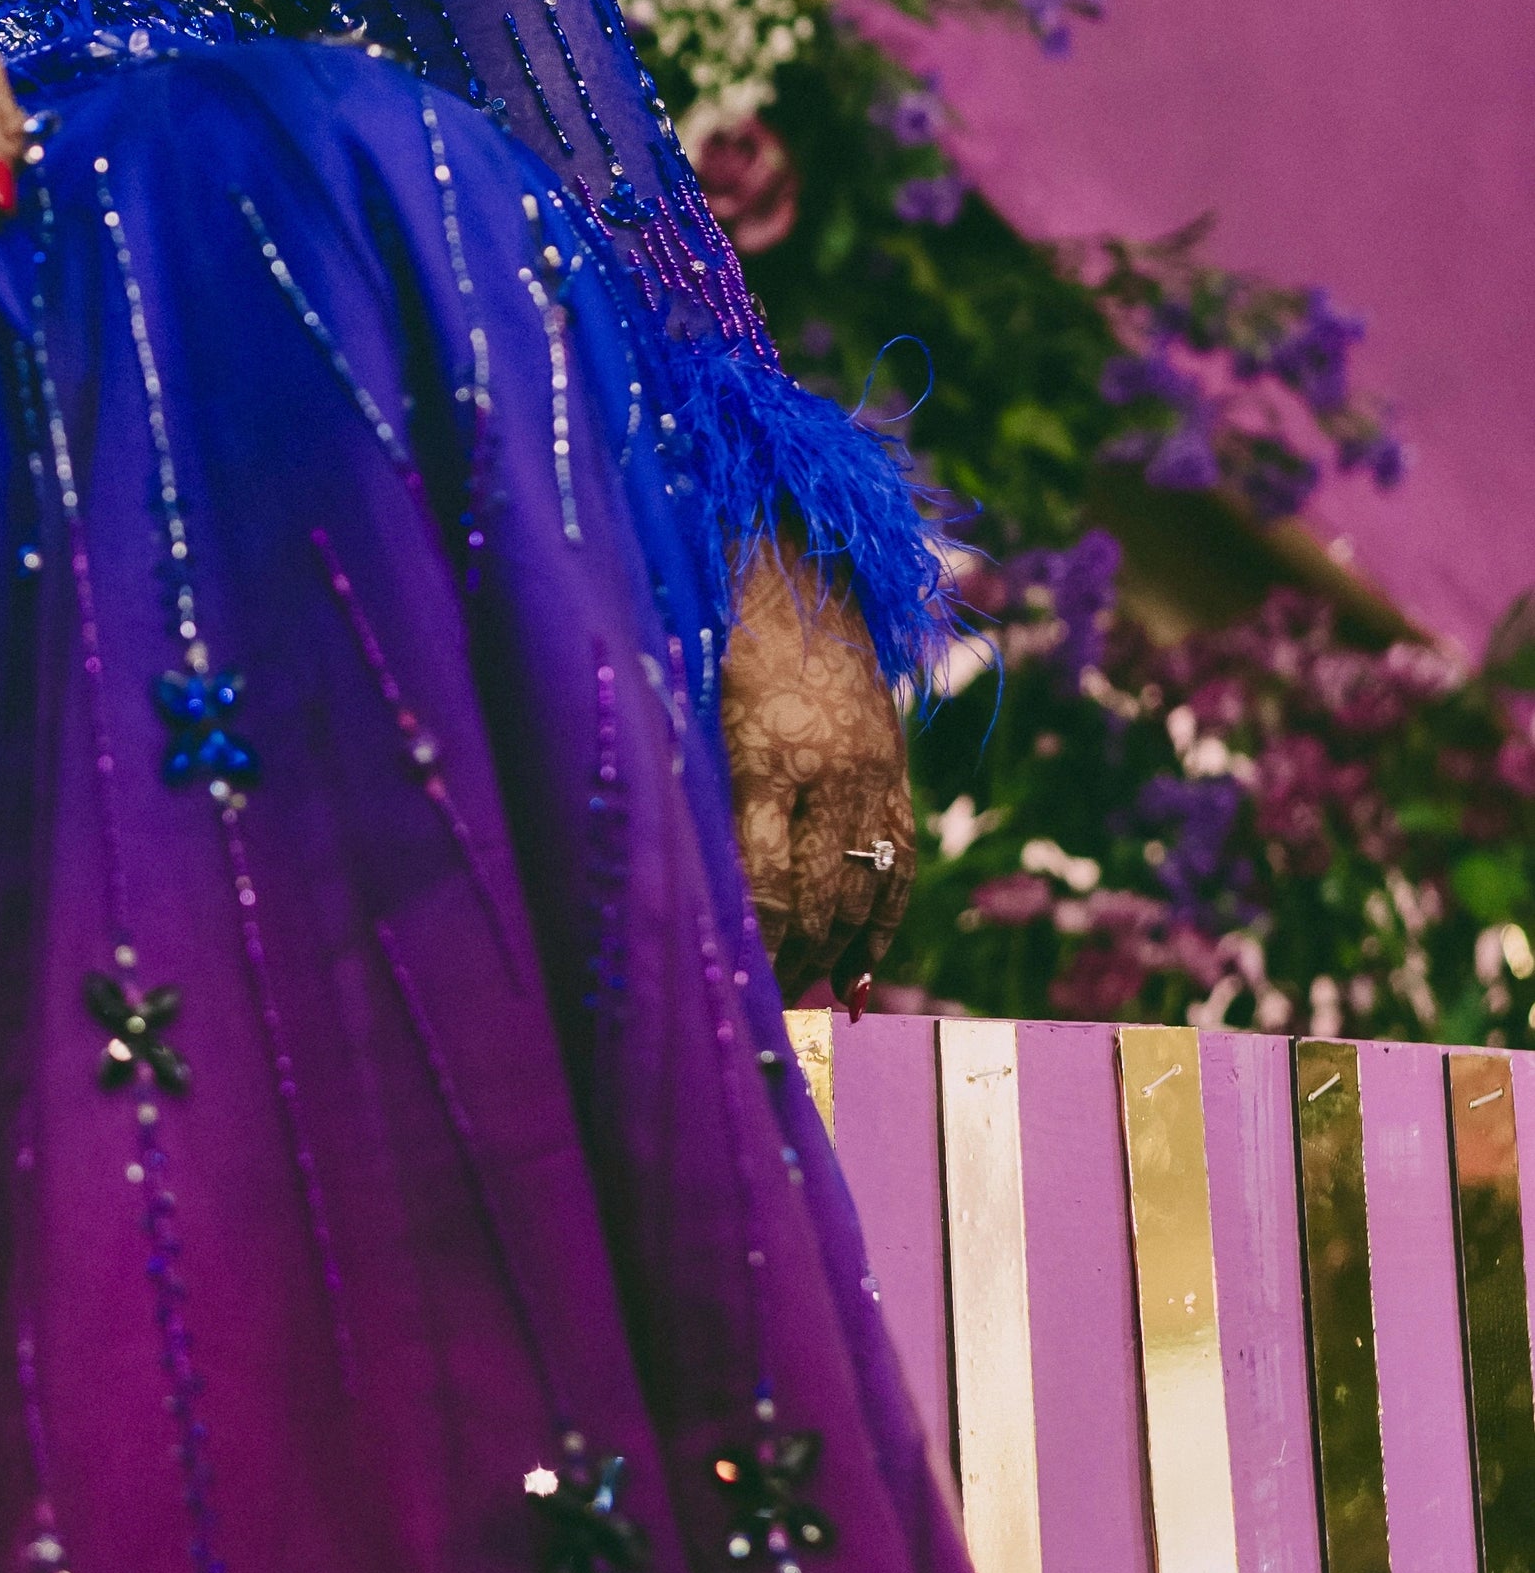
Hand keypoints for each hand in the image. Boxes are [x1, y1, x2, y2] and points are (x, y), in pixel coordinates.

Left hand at [719, 545, 913, 1000]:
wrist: (797, 561)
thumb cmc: (711, 632)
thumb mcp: (682, 703)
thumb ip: (686, 788)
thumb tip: (669, 885)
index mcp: (767, 753)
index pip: (765, 881)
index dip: (749, 944)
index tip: (723, 990)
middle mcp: (833, 768)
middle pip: (819, 896)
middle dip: (788, 958)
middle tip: (755, 1011)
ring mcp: (874, 769)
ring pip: (867, 888)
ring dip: (832, 951)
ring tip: (796, 998)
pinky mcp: (895, 767)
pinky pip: (902, 862)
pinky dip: (884, 922)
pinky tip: (859, 968)